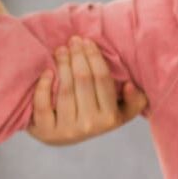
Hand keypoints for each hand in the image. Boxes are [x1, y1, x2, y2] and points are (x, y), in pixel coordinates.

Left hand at [28, 36, 147, 145]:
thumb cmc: (92, 117)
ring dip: (63, 65)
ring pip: (66, 90)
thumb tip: (130, 85)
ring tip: (61, 50)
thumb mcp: (120, 112)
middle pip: (83, 81)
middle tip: (73, 40)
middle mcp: (90, 125)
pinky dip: (44, 86)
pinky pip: (44, 105)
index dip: (94, 57)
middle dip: (78, 56)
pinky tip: (47, 72)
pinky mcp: (46, 132)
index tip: (87, 41)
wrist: (61, 138)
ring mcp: (67, 130)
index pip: (102, 80)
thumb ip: (133, 101)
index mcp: (110, 118)